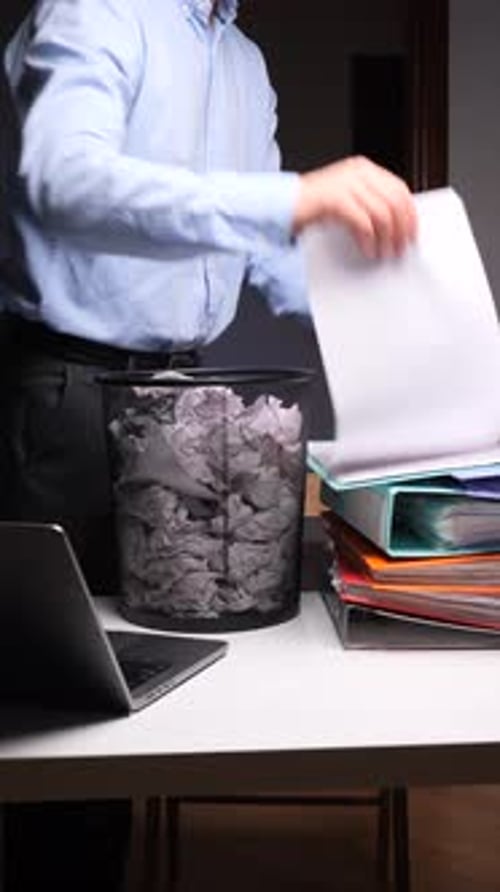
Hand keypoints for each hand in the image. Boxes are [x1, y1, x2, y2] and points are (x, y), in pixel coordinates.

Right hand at [293, 156, 416, 258]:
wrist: (280, 205)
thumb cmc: (311, 206)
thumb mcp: (347, 200)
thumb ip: (369, 204)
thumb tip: (395, 225)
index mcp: (363, 169)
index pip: (399, 188)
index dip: (409, 214)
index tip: (411, 233)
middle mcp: (357, 172)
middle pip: (394, 201)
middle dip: (401, 229)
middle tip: (399, 248)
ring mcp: (345, 183)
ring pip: (382, 213)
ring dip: (386, 238)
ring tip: (383, 253)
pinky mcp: (334, 198)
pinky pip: (363, 222)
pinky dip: (368, 240)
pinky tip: (368, 250)